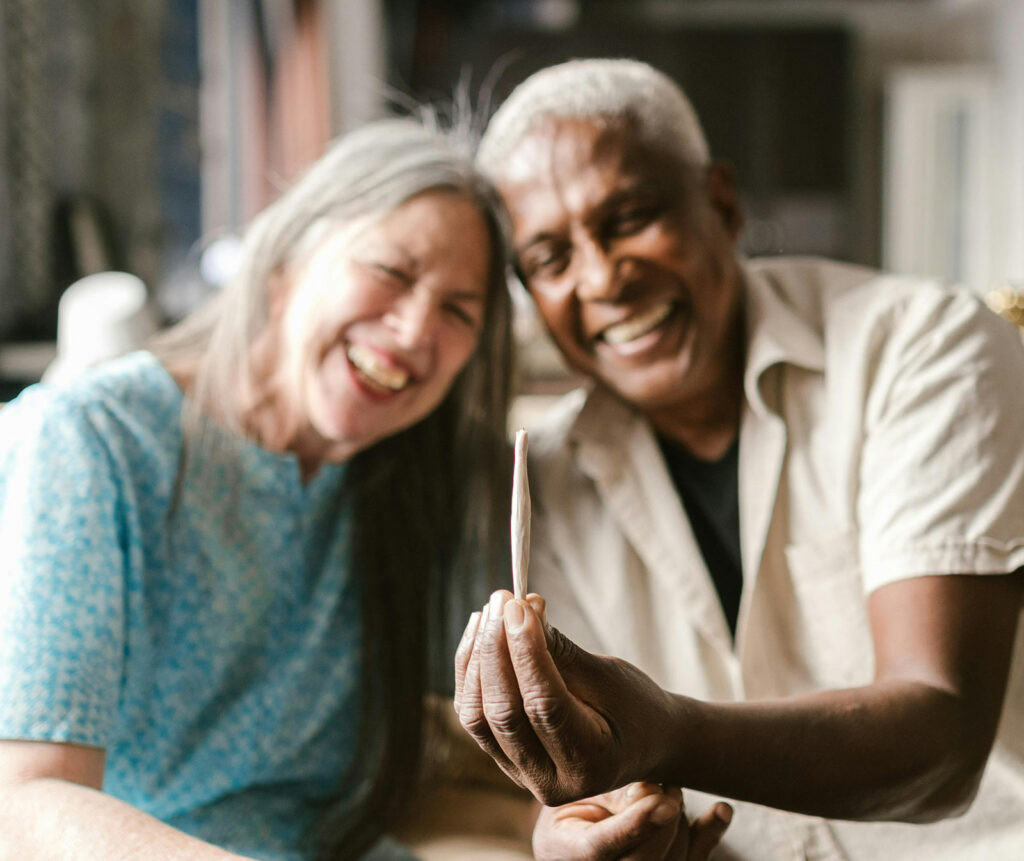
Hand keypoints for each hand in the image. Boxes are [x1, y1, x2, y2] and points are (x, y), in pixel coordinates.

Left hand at [454, 590, 682, 804]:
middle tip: (502, 601)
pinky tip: (480, 635)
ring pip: (478, 717)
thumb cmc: (635, 706)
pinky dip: (471, 673)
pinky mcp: (504, 761)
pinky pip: (474, 717)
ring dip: (477, 658)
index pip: (544, 704)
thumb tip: (520, 610)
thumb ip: (561, 650)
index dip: (526, 651)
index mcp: (588, 762)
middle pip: (503, 713)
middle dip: (495, 649)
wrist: (644, 744)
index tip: (518, 606)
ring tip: (489, 612)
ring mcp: (522, 776)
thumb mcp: (608, 677)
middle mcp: (550, 781)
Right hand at [533, 782, 732, 860]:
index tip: (662, 803)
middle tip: (663, 782)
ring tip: (667, 788)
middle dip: (664, 814)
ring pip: (674, 859)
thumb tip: (653, 790)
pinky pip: (694, 860)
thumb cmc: (569, 808)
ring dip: (680, 818)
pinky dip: (710, 834)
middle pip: (646, 857)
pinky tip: (721, 811)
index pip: (603, 847)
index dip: (635, 826)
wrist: (572, 834)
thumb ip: (610, 794)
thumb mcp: (575, 793)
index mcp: (571, 853)